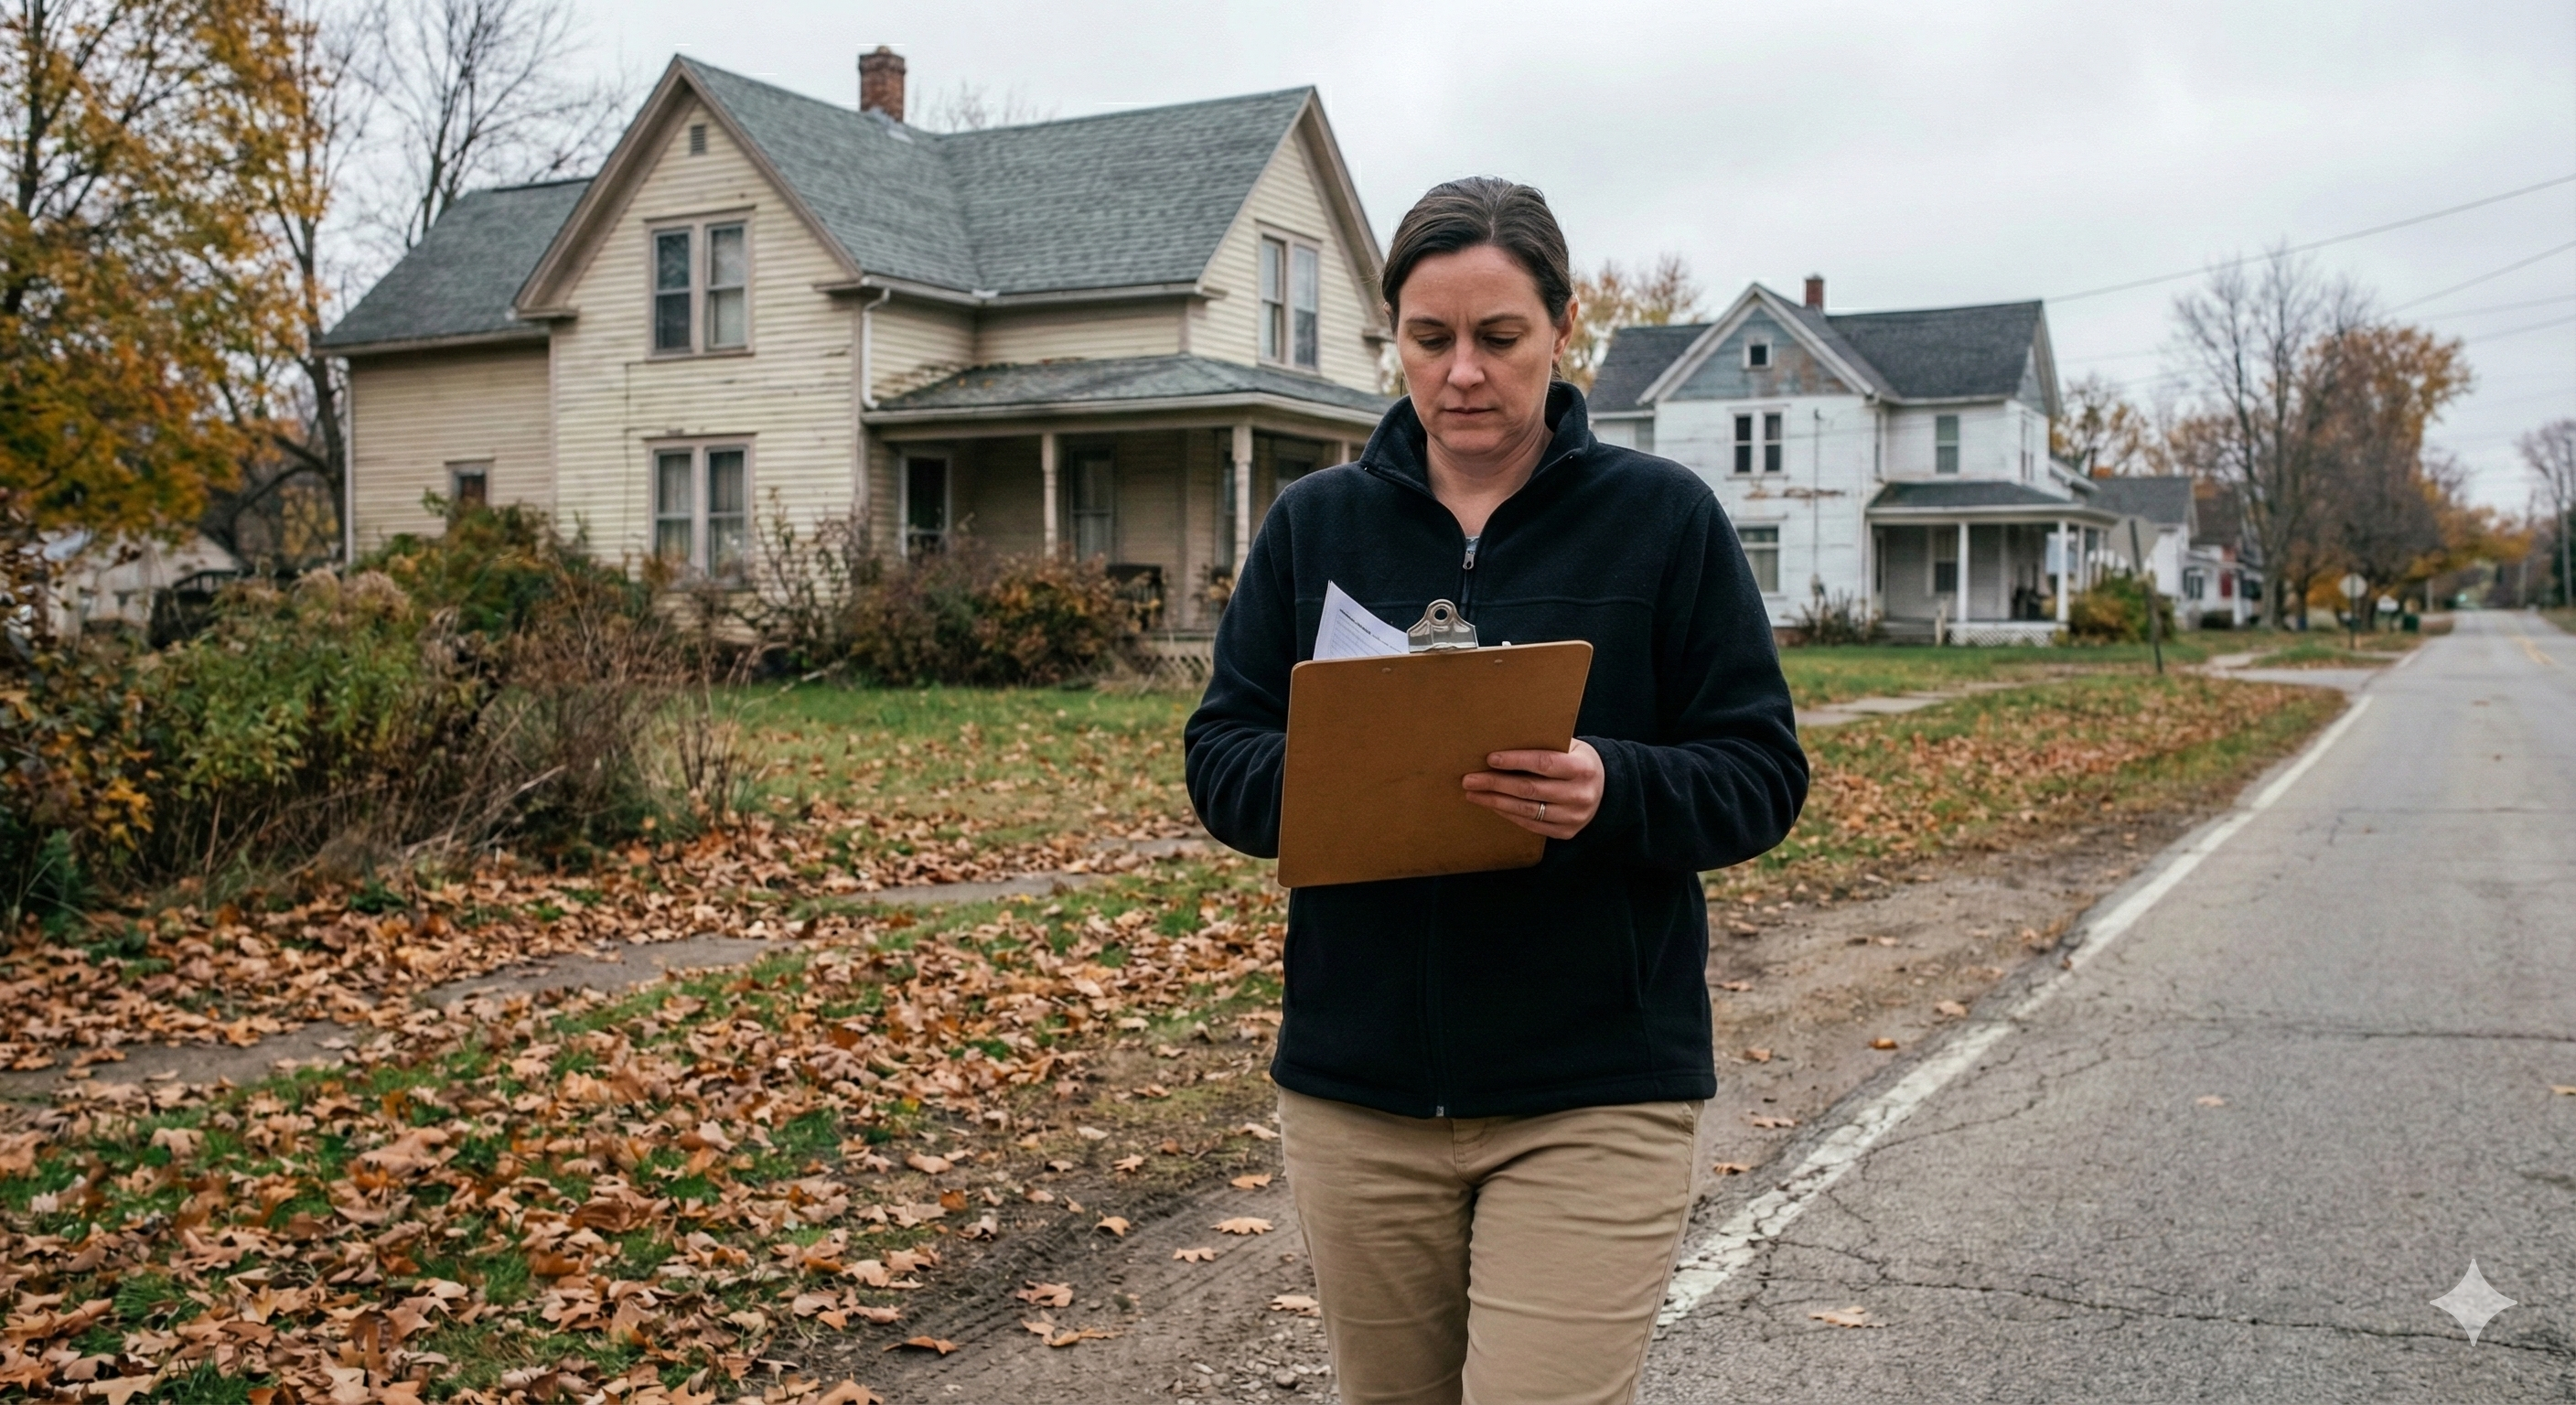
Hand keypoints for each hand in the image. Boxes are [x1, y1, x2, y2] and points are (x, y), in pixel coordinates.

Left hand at [1462, 738, 1603, 839]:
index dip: (1515, 761)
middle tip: (1470, 780)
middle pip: (1529, 789)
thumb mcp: (1570, 747)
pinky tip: (1492, 805)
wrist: (1607, 789)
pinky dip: (1508, 814)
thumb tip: (1502, 739)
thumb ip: (1544, 745)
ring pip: (1527, 810)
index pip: (1543, 763)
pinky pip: (1531, 825)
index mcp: (1582, 768)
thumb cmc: (1578, 761)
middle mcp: (1579, 794)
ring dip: (1495, 802)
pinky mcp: (1566, 832)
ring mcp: (1573, 817)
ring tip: (1473, 794)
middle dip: (1495, 784)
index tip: (1490, 759)